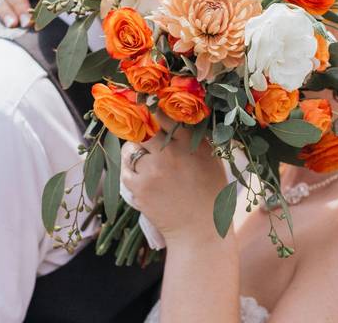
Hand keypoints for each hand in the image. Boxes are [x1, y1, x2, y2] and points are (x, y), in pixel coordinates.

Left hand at [120, 117, 229, 244]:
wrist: (200, 231)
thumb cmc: (210, 194)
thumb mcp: (211, 158)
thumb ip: (194, 136)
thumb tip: (174, 114)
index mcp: (191, 142)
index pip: (165, 113)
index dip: (153, 107)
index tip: (148, 106)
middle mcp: (170, 152)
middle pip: (143, 126)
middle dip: (139, 126)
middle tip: (140, 129)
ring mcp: (152, 170)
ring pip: (131, 148)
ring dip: (134, 151)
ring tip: (144, 161)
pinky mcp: (139, 187)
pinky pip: (126, 169)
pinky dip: (131, 171)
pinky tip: (143, 178)